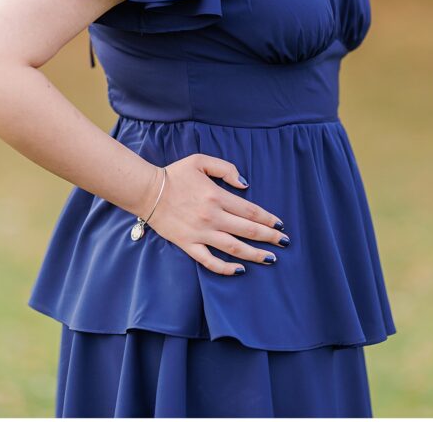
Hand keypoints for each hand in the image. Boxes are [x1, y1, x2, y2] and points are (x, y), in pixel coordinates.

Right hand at [143, 154, 286, 275]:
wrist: (148, 191)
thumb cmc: (175, 174)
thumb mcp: (200, 161)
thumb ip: (226, 168)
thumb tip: (245, 185)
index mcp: (216, 196)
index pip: (250, 210)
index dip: (268, 218)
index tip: (280, 224)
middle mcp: (212, 217)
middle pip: (248, 230)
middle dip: (269, 238)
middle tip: (284, 242)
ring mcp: (201, 233)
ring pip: (234, 248)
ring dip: (255, 255)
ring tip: (271, 259)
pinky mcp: (188, 244)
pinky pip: (209, 261)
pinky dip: (225, 268)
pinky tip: (239, 270)